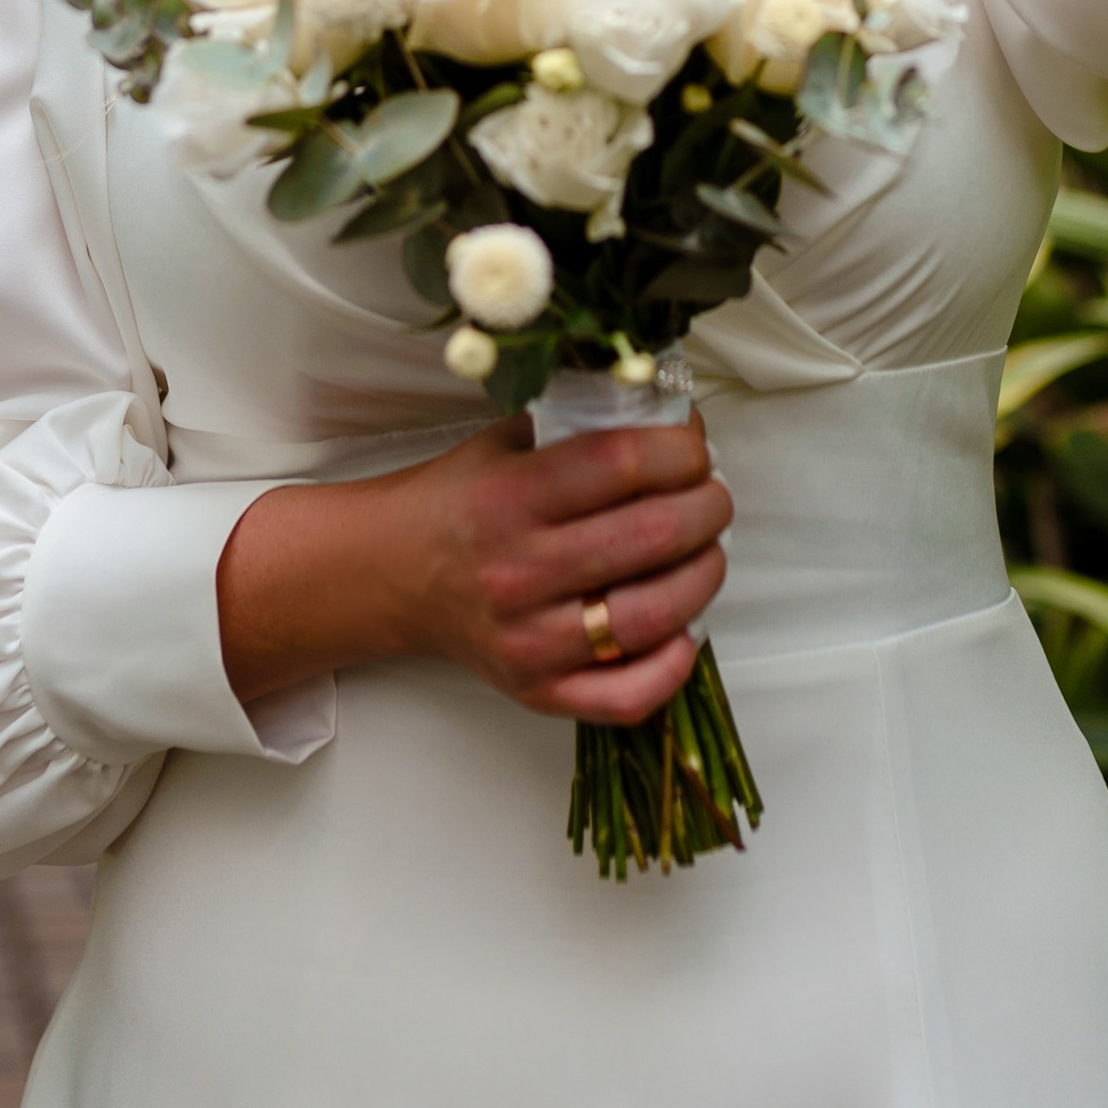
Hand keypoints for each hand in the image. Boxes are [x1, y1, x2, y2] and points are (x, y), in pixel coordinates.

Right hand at [218, 412, 731, 730]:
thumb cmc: (463, 501)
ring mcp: (528, 640)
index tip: (694, 446)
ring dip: (704, 575)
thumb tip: (673, 411)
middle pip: (652, 535)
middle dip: (709, 506)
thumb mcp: (507, 440)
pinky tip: (684, 629)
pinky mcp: (537, 692)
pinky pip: (626, 696)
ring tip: (706, 550)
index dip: (682, 449)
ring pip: (653, 615)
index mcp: (509, 496)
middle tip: (713, 495)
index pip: (623, 463)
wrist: (394, 573)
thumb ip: (580, 422)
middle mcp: (518, 570)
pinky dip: (673, 665)